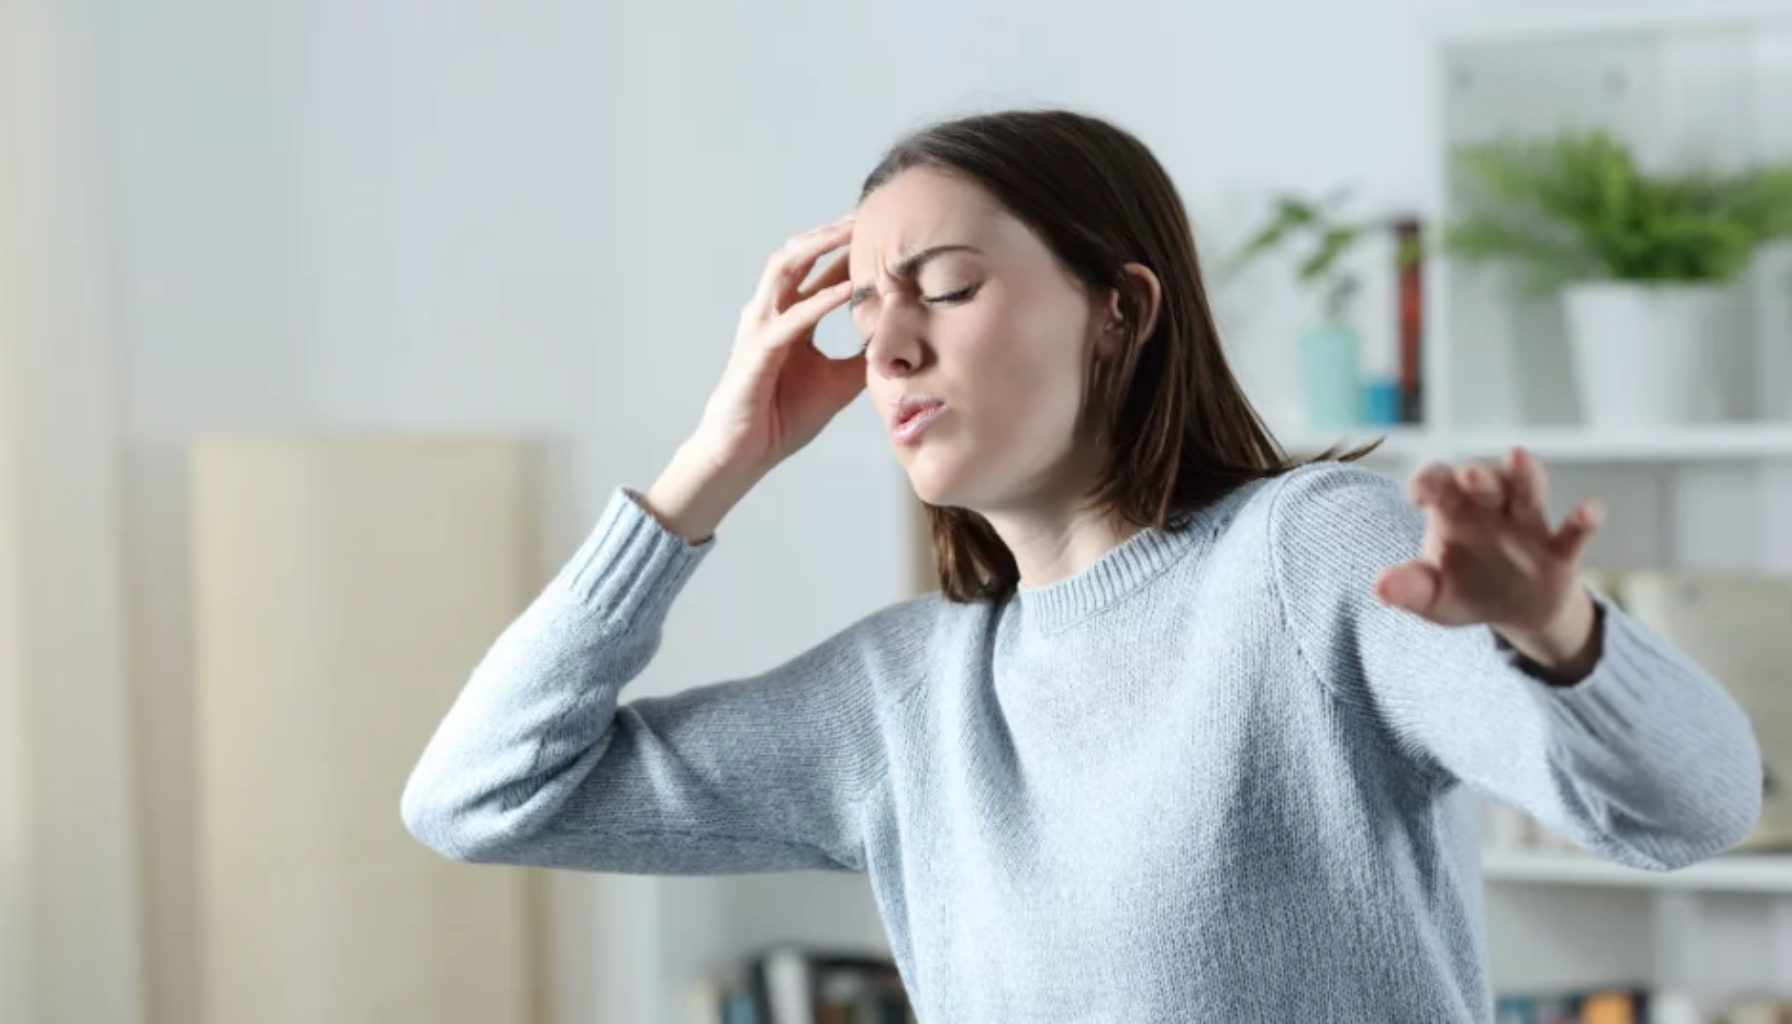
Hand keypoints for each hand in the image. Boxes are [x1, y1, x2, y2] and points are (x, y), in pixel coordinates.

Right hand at [688, 215, 865, 479]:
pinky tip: (847, 289)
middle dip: (831, 232)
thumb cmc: (781, 417)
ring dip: (818, 247)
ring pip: (784, 268)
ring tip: (852, 232)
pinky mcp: (757, 351)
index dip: (847, 249)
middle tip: (868, 213)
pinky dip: (820, 300)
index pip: (818, 270)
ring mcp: (760, 327)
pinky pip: (791, 318)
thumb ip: (864, 358)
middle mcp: (771, 313)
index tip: (883, 231)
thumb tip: (902, 346)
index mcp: (790, 318)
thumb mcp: (839, 383)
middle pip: (798, 254)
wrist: (743, 453)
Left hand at [1376, 448, 1605, 673]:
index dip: (1427, 482)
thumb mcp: (1432, 596)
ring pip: (1528, 491)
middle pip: (1485, 481)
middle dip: (1478, 477)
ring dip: (1525, 475)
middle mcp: (1490, 509)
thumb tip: (1379, 587)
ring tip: (1519, 458)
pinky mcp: (1559, 552)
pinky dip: (1583, 521)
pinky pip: (1573, 533)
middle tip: (1470, 476)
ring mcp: (1527, 526)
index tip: (1415, 496)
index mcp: (1452, 511)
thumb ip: (1409, 588)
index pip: (1437, 483)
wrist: (1514, 615)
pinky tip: (1591, 510)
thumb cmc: (1466, 592)